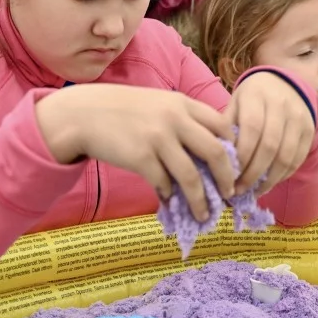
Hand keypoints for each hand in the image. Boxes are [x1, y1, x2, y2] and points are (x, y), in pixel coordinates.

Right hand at [35, 84, 235, 221]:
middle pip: (216, 152)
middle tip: (229, 194)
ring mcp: (158, 138)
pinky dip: (169, 196)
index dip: (233, 149)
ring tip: (203, 214)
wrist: (83, 114)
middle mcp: (174, 118)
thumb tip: (209, 151)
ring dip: (201, 200)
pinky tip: (168, 201)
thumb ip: (182, 119)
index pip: (222, 126)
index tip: (234, 167)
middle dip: (227, 178)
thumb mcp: (158, 103)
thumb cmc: (122, 111)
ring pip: (192, 177)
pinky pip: (164, 184)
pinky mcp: (140, 158)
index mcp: (182, 103)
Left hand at [227, 72, 315, 195]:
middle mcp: (281, 105)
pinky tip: (268, 183)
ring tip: (253, 192)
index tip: (228, 177)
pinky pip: (297, 159)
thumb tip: (217, 164)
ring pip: (286, 156)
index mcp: (256, 96)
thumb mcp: (234, 105)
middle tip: (238, 190)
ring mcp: (299, 117)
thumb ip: (226, 129)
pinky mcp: (310, 130)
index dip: (242, 157)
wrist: (283, 83)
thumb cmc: (251, 99)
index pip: (251, 130)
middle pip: (269, 146)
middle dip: (252, 174)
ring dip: (268, 180)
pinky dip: (282, 176)